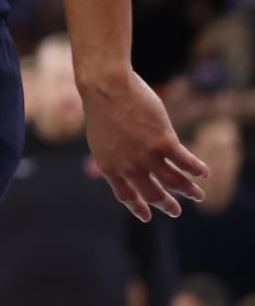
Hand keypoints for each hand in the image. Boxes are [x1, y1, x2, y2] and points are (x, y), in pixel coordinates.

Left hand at [79, 68, 208, 220]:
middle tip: (176, 212)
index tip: (147, 217)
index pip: (126, 196)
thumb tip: (125, 167)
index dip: (138, 207)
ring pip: (174, 182)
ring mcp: (148, 156)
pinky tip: (205, 173)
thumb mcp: (101, 139)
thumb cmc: (102, 108)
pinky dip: (197, 170)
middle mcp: (129, 167)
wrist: (106, 88)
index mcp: (109, 167)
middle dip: (167, 205)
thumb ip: (114, 156)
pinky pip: (186, 163)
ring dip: (189, 191)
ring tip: (198, 195)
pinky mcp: (164, 142)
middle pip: (153, 194)